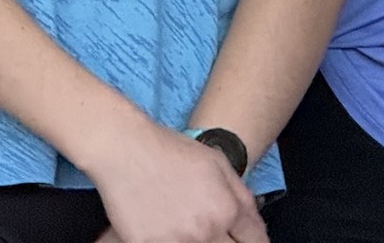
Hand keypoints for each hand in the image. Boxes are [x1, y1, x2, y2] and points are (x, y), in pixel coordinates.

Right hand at [86, 117, 267, 242]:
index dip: (256, 242)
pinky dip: (172, 242)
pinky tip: (169, 232)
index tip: (249, 241)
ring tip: (191, 229)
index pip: (255, 240)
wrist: (127, 150)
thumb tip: (254, 220)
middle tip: (220, 234)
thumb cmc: (172, 152)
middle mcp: (205, 230)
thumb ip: (241, 196)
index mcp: (226, 209)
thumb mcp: (219, 164)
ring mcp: (176, 242)